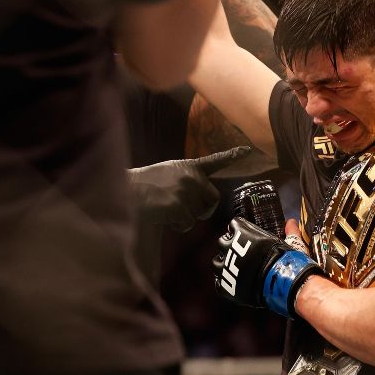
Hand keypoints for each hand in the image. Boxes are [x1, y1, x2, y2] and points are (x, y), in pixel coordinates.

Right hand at [128, 146, 249, 231]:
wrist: (126, 191)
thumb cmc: (145, 184)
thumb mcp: (169, 172)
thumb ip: (188, 179)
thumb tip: (201, 197)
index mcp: (190, 166)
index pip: (216, 161)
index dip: (233, 155)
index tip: (248, 149)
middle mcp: (193, 177)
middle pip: (213, 199)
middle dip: (203, 208)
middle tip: (183, 207)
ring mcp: (187, 192)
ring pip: (200, 214)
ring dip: (186, 216)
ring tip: (167, 206)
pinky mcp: (180, 207)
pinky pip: (188, 224)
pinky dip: (177, 225)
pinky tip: (163, 215)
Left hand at [213, 217, 321, 318]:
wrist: (281, 282)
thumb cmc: (285, 260)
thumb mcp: (290, 242)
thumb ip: (289, 232)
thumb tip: (291, 223)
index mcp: (242, 232)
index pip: (233, 225)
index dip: (240, 230)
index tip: (244, 235)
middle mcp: (230, 247)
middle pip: (222, 242)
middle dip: (230, 246)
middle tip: (240, 252)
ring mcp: (225, 267)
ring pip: (217, 262)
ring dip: (224, 264)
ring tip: (234, 269)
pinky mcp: (226, 285)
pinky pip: (218, 283)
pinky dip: (224, 283)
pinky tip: (234, 282)